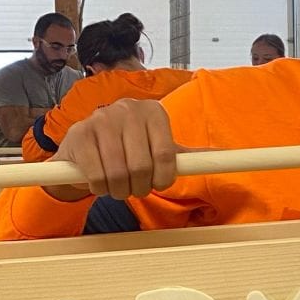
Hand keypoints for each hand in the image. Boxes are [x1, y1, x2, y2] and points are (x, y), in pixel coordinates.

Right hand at [49, 98, 179, 200]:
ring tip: (118, 187)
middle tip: (135, 188)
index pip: (167, 155)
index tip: (158, 184)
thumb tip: (221, 158)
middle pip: (143, 166)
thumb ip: (186, 155)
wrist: (82, 149)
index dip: (163, 178)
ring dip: (120, 190)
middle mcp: (128, 109)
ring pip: (119, 173)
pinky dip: (101, 188)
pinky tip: (100, 183)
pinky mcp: (78, 134)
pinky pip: (97, 175)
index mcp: (154, 112)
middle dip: (140, 187)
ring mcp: (101, 119)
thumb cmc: (126, 150)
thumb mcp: (157, 149)